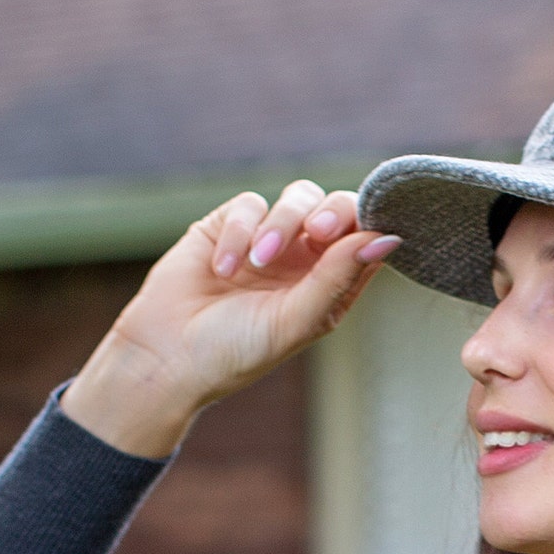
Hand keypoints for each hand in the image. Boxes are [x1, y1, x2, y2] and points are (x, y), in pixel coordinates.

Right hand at [61, 180, 400, 456]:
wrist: (167, 355)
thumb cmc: (237, 351)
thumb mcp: (296, 319)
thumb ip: (338, 276)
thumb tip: (386, 238)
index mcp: (332, 287)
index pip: (366, 242)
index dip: (372, 226)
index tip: (366, 229)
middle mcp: (307, 261)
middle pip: (338, 209)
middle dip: (332, 214)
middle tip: (317, 233)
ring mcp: (269, 240)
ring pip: (298, 198)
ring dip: (281, 224)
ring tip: (256, 262)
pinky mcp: (230, 225)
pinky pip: (250, 204)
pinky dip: (239, 231)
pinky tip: (223, 268)